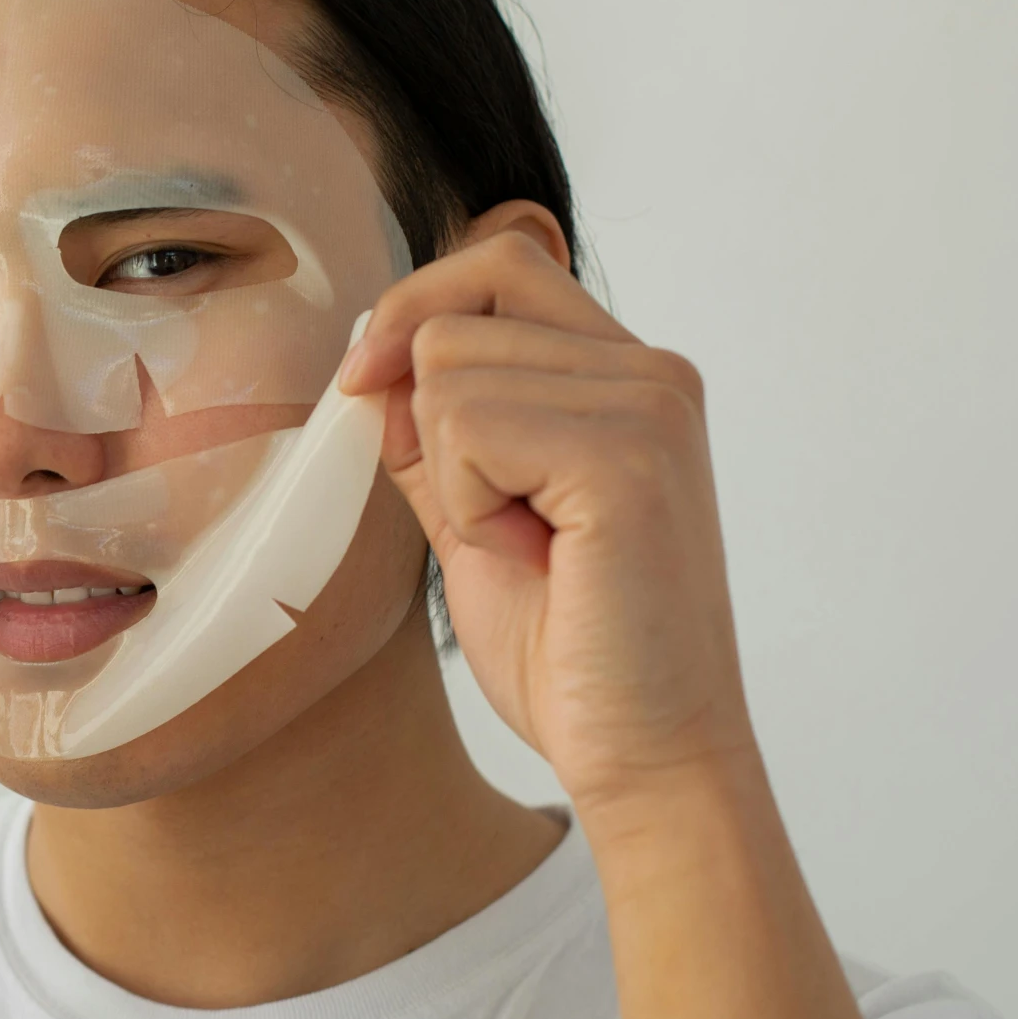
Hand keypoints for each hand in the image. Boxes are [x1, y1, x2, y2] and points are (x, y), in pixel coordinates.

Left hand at [340, 211, 756, 807]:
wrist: (644, 755)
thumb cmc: (570, 653)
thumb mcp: (476, 516)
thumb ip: (436, 433)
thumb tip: (375, 356)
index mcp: (628, 374)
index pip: (501, 263)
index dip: (417, 311)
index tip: (365, 385)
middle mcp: (653, 371)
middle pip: (458, 314)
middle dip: (431, 425)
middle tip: (502, 523)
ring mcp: (648, 405)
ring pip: (447, 370)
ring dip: (454, 478)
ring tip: (530, 549)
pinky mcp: (626, 455)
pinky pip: (467, 429)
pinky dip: (469, 506)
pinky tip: (536, 560)